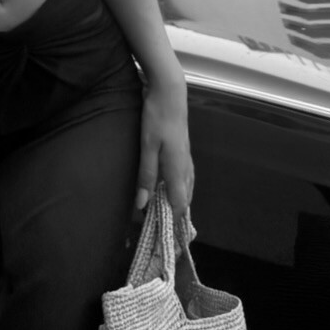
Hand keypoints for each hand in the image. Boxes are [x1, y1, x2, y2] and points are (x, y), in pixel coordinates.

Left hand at [135, 72, 193, 225]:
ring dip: (178, 201)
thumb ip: (146, 175)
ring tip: (168, 215)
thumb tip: (142, 204)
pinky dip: (180, 188)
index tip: (166, 238)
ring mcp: (187, 158)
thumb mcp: (146, 146)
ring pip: (187, 187)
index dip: (174, 222)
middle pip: (185, 198)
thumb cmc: (157, 117)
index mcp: (178, 169)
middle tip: (165, 230)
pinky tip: (172, 188)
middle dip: (177, 215)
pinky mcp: (183, 150)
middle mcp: (186, 167)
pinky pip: (185, 177)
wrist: (170, 91)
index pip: (179, 204)